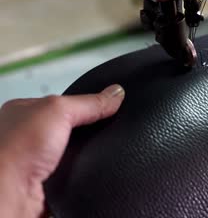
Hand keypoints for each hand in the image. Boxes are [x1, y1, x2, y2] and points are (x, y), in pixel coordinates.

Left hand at [0, 85, 124, 217]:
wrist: (8, 194)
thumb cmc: (11, 153)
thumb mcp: (57, 111)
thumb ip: (88, 102)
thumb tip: (115, 94)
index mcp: (24, 112)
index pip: (65, 102)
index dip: (87, 103)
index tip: (110, 103)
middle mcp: (28, 136)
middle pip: (73, 128)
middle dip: (88, 131)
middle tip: (100, 131)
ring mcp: (38, 161)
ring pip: (76, 152)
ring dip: (86, 154)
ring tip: (91, 152)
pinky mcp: (49, 182)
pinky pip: (78, 173)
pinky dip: (85, 172)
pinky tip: (85, 169)